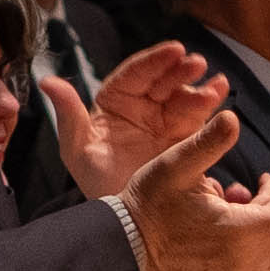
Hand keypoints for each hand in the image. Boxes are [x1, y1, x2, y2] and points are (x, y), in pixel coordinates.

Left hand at [41, 42, 229, 199]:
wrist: (127, 220)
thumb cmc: (96, 184)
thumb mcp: (78, 151)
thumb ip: (69, 115)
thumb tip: (48, 81)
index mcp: (113, 103)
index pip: (134, 74)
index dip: (154, 61)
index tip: (174, 50)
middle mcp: (140, 107)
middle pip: (162, 80)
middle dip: (180, 70)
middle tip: (196, 64)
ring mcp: (164, 121)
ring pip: (183, 96)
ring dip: (200, 87)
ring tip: (216, 85)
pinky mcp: (183, 138)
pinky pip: (198, 116)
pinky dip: (211, 103)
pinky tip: (221, 93)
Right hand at [121, 112, 269, 270]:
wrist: (122, 247)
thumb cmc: (146, 205)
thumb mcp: (173, 167)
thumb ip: (206, 142)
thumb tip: (231, 117)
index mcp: (240, 231)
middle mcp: (245, 254)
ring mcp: (237, 265)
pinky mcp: (228, 267)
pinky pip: (261, 240)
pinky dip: (267, 214)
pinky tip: (263, 192)